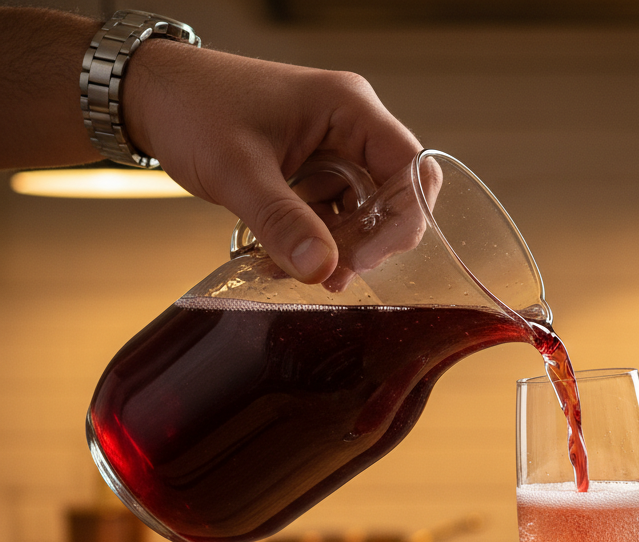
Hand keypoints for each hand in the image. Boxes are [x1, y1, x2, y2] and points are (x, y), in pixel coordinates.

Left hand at [125, 42, 421, 283]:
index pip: (413, 169)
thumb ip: (282, 221)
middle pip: (396, 197)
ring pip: (367, 214)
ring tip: (299, 270)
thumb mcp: (237, 169)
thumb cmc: (192, 108)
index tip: (363, 258)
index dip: (402, 219)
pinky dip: (318, 244)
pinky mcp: (317, 174)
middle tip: (331, 273)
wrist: (152, 97)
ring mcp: (336, 152)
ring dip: (340, 250)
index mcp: (349, 108)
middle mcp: (352, 128)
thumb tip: (322, 270)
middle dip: (370, 242)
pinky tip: (288, 260)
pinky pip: (336, 218)